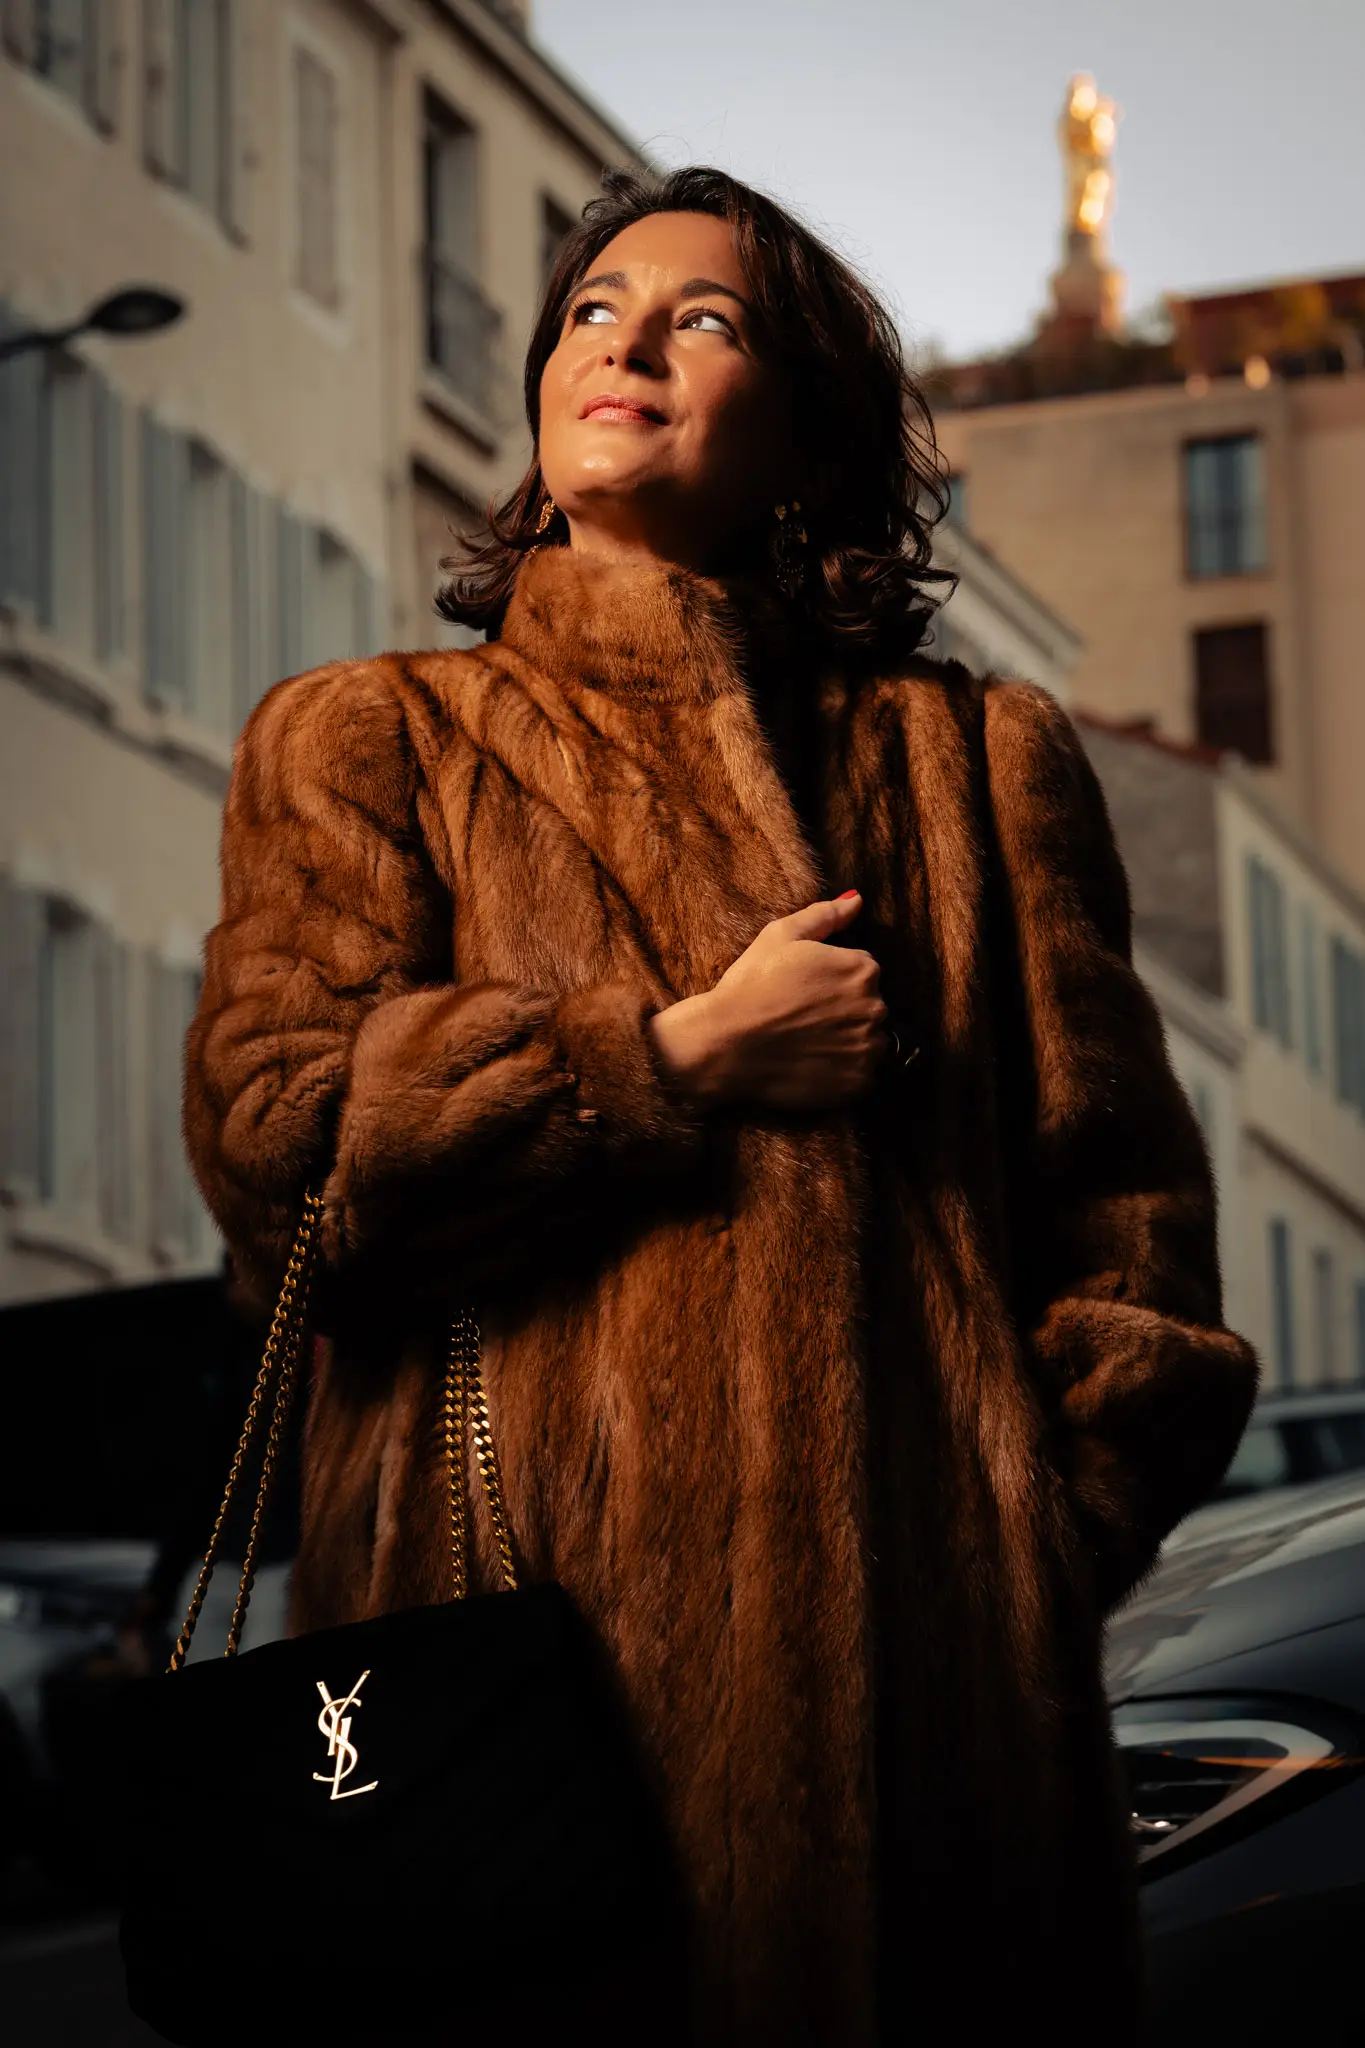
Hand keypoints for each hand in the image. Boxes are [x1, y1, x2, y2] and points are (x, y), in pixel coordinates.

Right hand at [648, 891, 888, 1111]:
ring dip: (848, 1044)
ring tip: (808, 1044)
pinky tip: (812, 1066)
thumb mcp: (781, 936)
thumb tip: (856, 899)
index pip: (862, 974)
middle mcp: (875, 1007)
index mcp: (863, 968)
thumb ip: (825, 915)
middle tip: (803, 1020)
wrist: (725, 1044)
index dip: (832, 983)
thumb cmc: (751, 985)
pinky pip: (862, 1078)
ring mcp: (868, 1049)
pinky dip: (843, 1074)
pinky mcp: (858, 1084)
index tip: (805, 993)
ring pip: (869, 1044)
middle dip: (844, 1013)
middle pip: (869, 1009)